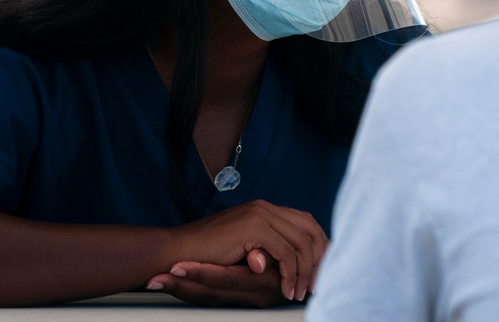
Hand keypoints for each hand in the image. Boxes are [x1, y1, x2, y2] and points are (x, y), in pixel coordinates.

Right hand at [165, 201, 327, 303]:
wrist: (177, 251)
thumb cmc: (207, 254)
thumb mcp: (244, 251)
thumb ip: (267, 250)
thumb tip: (297, 262)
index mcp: (265, 210)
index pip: (305, 222)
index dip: (318, 245)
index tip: (320, 269)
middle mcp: (265, 208)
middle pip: (310, 228)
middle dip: (319, 257)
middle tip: (317, 284)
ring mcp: (260, 214)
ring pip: (302, 241)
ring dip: (306, 270)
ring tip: (301, 291)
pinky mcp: (254, 227)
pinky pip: (285, 252)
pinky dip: (290, 273)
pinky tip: (286, 288)